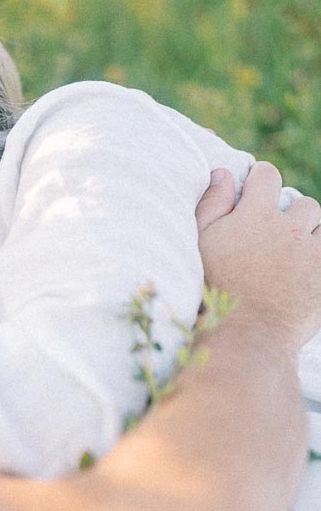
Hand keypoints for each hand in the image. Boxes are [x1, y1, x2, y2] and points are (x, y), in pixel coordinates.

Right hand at [197, 161, 320, 351]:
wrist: (244, 336)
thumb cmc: (213, 291)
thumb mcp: (201, 244)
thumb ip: (212, 205)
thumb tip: (223, 173)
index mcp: (255, 215)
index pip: (267, 176)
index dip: (261, 179)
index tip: (256, 189)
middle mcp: (288, 228)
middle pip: (302, 204)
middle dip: (291, 214)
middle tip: (275, 235)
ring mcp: (311, 252)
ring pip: (320, 227)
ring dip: (309, 234)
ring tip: (293, 254)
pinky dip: (317, 257)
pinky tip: (305, 270)